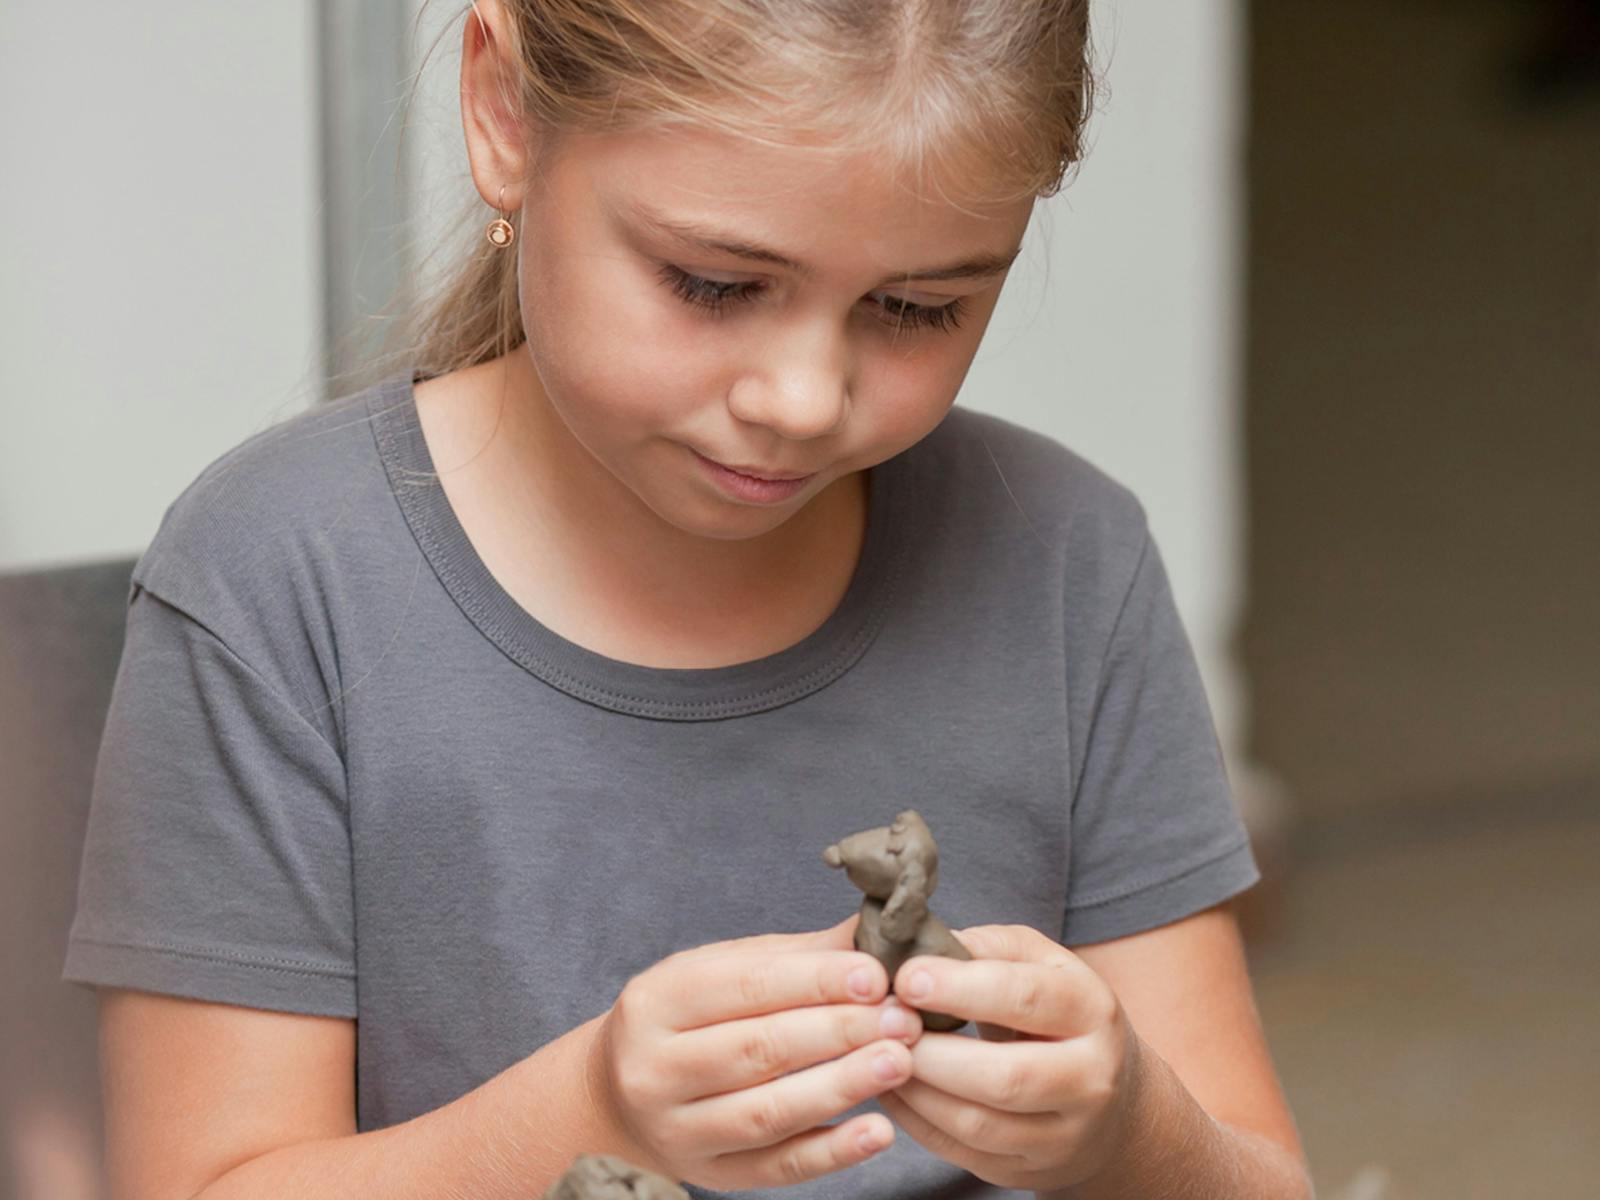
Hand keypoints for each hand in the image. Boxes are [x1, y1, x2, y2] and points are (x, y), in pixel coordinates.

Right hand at [589, 915, 923, 1189]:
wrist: (614, 1093)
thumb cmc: (685, 1018)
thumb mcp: (720, 971)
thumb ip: (796, 956)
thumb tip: (877, 931)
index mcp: (657, 1001)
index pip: (746, 987)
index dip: (815, 981)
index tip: (875, 976)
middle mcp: (655, 1068)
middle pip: (759, 1049)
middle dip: (840, 1032)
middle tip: (903, 1019)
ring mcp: (678, 1130)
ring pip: (768, 1112)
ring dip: (842, 1087)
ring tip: (900, 1062)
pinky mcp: (707, 1175)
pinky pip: (777, 1168)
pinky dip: (832, 1153)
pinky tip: (878, 1130)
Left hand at [877, 924, 1144, 1192]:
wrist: (1111, 1099)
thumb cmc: (1059, 1014)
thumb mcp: (1042, 964)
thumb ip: (989, 945)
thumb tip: (925, 942)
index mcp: (1092, 1011)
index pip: (1027, 998)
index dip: (961, 988)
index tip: (907, 978)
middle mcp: (1089, 1079)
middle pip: (1004, 1076)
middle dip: (933, 1052)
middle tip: (884, 1024)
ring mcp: (1063, 1135)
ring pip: (978, 1124)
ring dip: (916, 1089)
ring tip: (877, 1053)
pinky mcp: (1028, 1171)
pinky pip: (960, 1151)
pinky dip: (915, 1120)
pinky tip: (891, 1086)